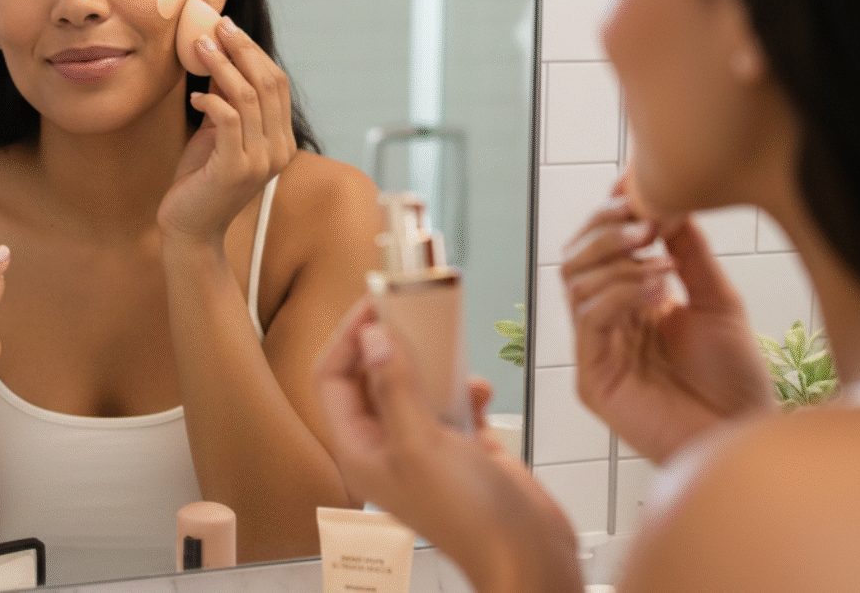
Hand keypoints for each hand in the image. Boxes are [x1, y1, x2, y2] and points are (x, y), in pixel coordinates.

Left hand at [158, 17, 296, 245]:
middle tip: (216, 26)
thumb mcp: (218, 135)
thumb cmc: (200, 180)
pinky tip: (194, 96)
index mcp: (281, 141)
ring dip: (221, 66)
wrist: (190, 228)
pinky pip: (228, 119)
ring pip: (247, 97)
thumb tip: (218, 60)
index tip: (228, 28)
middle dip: (241, 49)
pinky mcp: (235, 169)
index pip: (277, 84)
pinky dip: (210, 100)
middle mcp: (279, 150)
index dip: (254, 52)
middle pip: (267, 84)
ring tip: (199, 47)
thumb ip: (227, 105)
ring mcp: (260, 161)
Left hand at [315, 300, 579, 592]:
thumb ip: (395, 388)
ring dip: (432, 364)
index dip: (347, 339)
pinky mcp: (459, 448)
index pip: (332, 380)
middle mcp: (385, 446)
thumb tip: (371, 337)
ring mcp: (422, 447)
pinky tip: (480, 390)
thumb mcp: (421, 443)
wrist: (528, 554)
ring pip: (414, 386)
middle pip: (371, 378)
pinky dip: (465, 390)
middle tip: (410, 311)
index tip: (373, 306)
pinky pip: (451, 403)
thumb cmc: (469, 516)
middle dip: (390, 344)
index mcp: (359, 450)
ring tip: (447, 344)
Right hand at [562, 193, 774, 463]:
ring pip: (574, 285)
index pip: (596, 249)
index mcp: (628, 303)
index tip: (633, 194)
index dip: (608, 218)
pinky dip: (621, 295)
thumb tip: (664, 202)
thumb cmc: (732, 378)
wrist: (742, 431)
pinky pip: (588, 321)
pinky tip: (657, 293)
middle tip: (644, 226)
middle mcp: (605, 324)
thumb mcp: (716, 298)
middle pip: (573, 261)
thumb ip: (688, 253)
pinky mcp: (593, 378)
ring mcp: (596, 350)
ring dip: (616, 264)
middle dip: (604, 233)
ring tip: (661, 265)